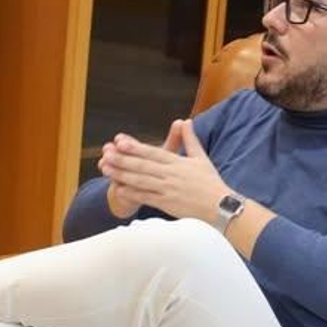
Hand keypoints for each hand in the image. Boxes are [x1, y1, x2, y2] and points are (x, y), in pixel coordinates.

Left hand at [97, 119, 231, 223]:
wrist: (220, 206)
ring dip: (122, 174)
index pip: (153, 152)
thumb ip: (190, 140)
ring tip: (106, 168)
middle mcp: (171, 175)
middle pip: (143, 165)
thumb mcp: (201, 158)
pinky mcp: (167, 203)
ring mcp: (168, 189)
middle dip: (123, 159)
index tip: (120, 141)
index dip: (135, 147)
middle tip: (106, 153)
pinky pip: (146, 197)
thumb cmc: (210, 182)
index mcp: (178, 162)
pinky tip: (118, 189)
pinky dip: (132, 193)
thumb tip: (185, 121)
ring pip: (140, 180)